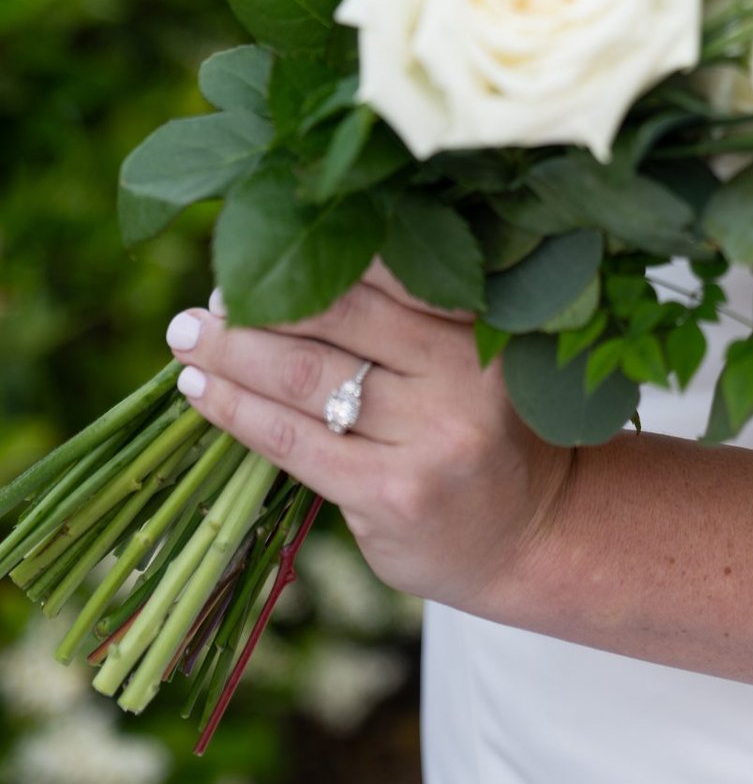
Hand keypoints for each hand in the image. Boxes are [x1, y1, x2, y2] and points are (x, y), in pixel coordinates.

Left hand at [165, 261, 575, 615]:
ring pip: (307, 376)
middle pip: (339, 314)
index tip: (259, 248)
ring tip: (188, 336)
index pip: (385, 268)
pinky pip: (294, 442)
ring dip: (233, 352)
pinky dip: (237, 411)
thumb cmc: (486, 433)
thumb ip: (407, 319)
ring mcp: (429, 434)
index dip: (315, 252)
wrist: (534, 535)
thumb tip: (289, 272)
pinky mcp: (391, 491)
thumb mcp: (471, 358)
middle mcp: (461, 369)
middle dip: (261, 299)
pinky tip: (200, 392)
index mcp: (481, 320)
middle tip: (210, 295)